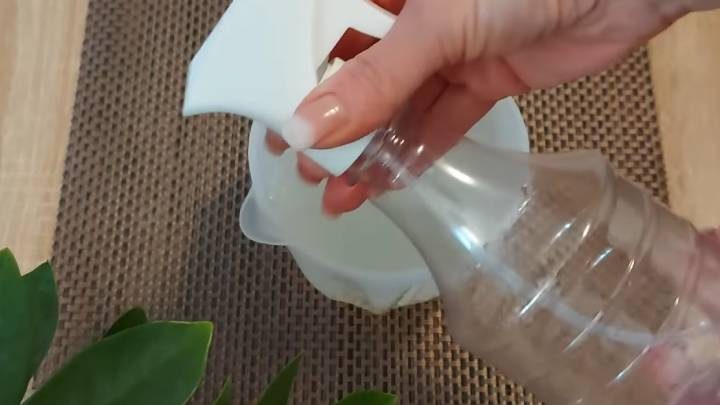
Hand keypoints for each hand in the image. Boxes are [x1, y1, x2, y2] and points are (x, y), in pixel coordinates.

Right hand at [267, 0, 717, 215]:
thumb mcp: (435, 22)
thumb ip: (375, 78)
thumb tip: (308, 125)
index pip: (321, 28)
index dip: (292, 74)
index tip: (271, 116)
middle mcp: (408, 13)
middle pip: (355, 73)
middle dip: (330, 124)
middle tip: (304, 165)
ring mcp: (446, 47)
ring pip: (395, 105)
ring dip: (368, 150)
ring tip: (336, 192)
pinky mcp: (480, 78)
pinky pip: (437, 121)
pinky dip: (414, 153)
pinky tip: (384, 185)